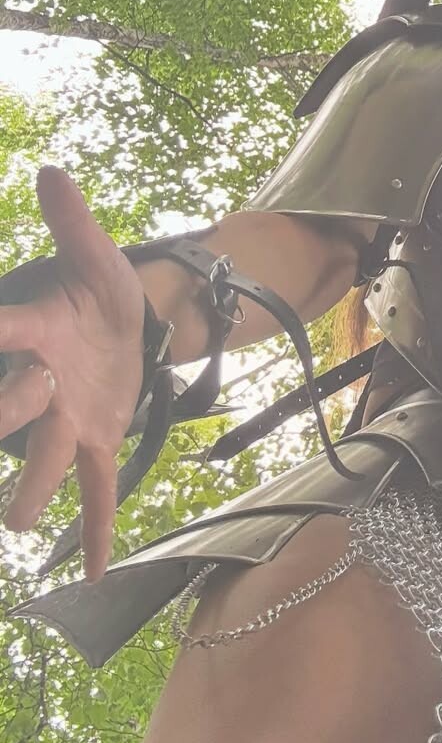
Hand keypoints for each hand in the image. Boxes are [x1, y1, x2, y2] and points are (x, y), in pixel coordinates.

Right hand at [0, 167, 145, 581]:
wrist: (128, 322)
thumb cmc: (100, 288)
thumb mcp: (98, 256)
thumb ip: (75, 221)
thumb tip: (51, 170)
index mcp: (37, 335)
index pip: (5, 333)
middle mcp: (42, 384)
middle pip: (16, 409)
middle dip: (2, 421)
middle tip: (2, 426)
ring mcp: (69, 420)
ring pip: (46, 462)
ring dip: (32, 494)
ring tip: (17, 523)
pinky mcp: (100, 442)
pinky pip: (98, 491)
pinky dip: (98, 531)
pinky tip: (95, 572)